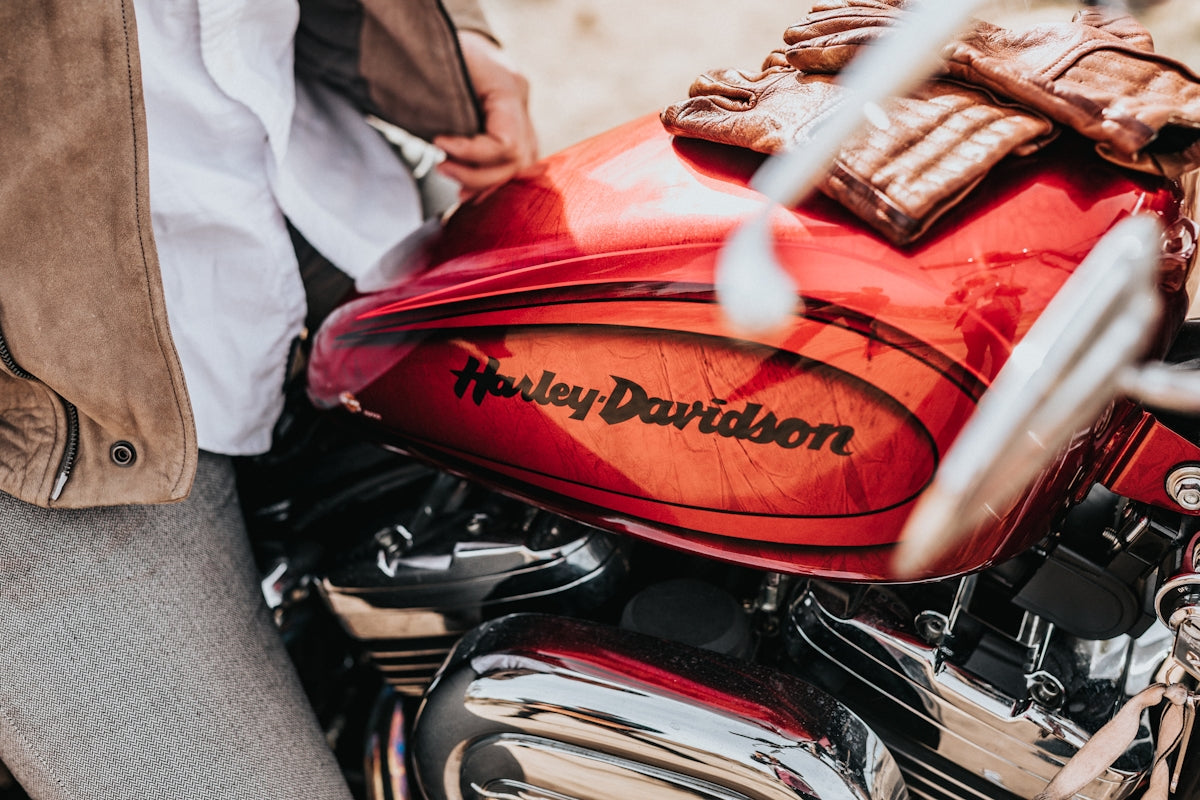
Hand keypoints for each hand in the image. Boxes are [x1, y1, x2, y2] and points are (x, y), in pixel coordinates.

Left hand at [434, 31, 538, 197]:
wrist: (468, 41)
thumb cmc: (453, 47)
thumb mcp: (449, 63)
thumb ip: (451, 103)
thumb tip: (439, 142)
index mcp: (510, 90)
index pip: (506, 143)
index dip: (471, 153)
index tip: (439, 143)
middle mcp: (524, 109)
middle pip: (514, 163)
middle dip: (475, 174)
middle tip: (441, 166)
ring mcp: (525, 123)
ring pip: (518, 170)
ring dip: (483, 183)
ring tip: (451, 176)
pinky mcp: (518, 134)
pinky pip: (513, 166)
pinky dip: (490, 181)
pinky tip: (468, 188)